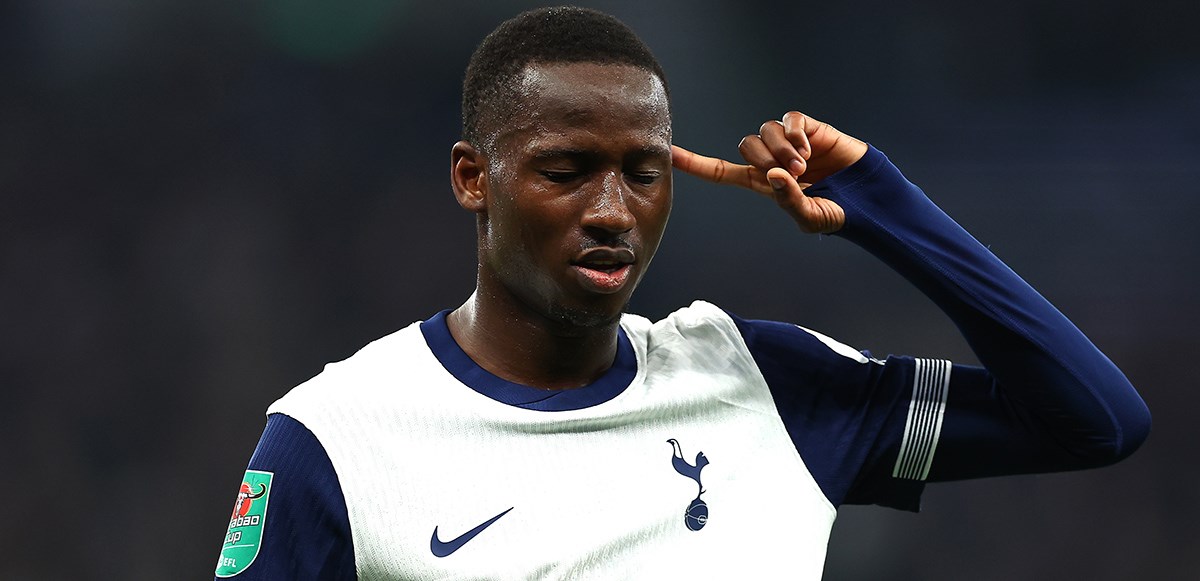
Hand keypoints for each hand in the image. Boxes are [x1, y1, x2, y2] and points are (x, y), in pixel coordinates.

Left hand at [671, 111, 866, 233]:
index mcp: (763, 182)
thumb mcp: (810, 217)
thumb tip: (772, 173)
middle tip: (793, 174)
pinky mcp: (810, 128)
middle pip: (746, 145)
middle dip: (764, 158)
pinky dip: (796, 133)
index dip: (695, 163)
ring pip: (765, 131)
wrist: (870, 199)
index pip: (721, 171)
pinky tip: (809, 149)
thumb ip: (788, 201)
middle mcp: (772, 160)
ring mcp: (791, 142)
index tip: (668, 153)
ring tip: (804, 166)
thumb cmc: (838, 212)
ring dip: (781, 148)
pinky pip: (790, 119)